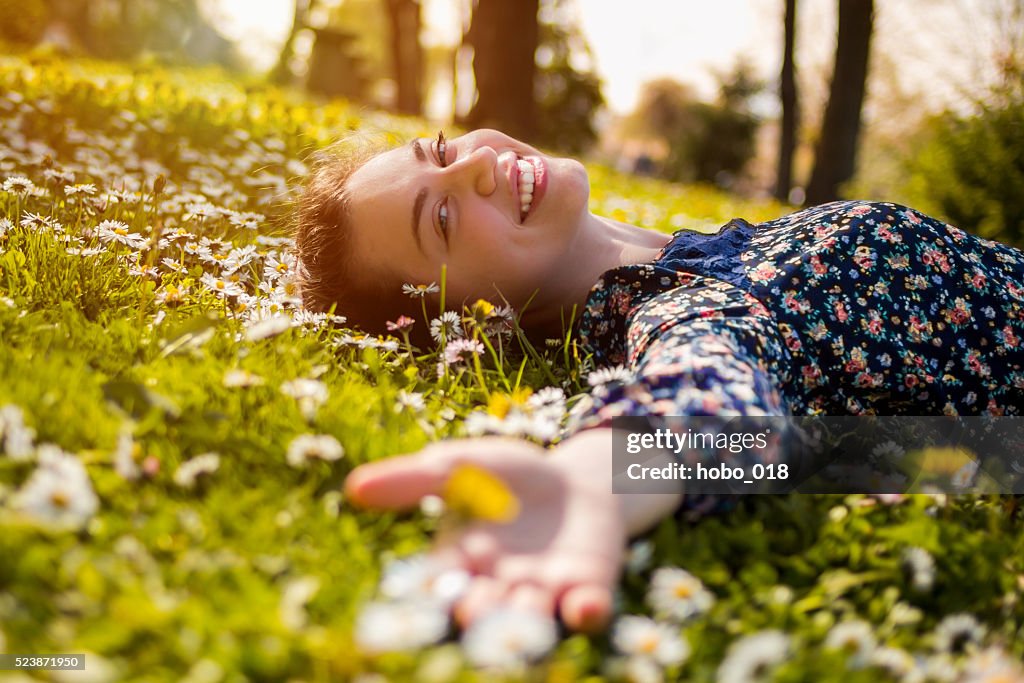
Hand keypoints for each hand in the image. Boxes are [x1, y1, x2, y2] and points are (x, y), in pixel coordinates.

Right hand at [344, 434, 628, 632]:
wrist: (578, 480)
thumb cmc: (509, 476)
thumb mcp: (461, 467)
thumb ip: (414, 480)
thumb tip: (354, 486)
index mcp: (460, 564)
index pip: (438, 585)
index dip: (430, 591)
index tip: (422, 588)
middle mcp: (498, 589)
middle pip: (482, 611)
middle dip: (477, 611)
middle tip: (472, 605)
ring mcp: (545, 594)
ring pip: (531, 619)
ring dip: (527, 619)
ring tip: (524, 605)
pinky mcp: (588, 588)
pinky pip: (586, 611)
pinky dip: (585, 612)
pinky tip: (582, 603)